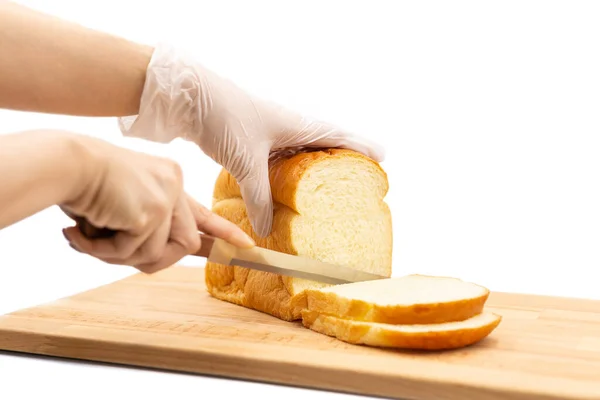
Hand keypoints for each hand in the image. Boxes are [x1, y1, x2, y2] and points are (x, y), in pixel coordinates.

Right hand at [61, 135, 254, 272]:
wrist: (63, 164)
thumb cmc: (84, 185)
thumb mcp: (122, 206)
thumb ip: (144, 230)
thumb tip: (155, 258)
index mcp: (169, 182)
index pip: (202, 213)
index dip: (224, 233)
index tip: (246, 246)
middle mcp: (175, 186)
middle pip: (182, 244)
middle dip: (150, 259)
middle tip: (105, 251)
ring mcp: (167, 197)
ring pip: (158, 254)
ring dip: (118, 255)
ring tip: (87, 236)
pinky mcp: (154, 211)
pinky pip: (136, 252)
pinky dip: (104, 250)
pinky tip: (82, 231)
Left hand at [118, 44, 384, 237]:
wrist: (188, 98)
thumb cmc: (225, 119)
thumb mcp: (246, 162)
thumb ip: (259, 198)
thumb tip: (267, 230)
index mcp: (298, 125)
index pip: (339, 136)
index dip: (361, 148)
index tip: (382, 158)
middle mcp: (288, 127)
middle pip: (323, 146)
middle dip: (340, 163)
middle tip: (356, 183)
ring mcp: (270, 133)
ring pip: (300, 156)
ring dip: (311, 172)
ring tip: (326, 192)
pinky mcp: (252, 141)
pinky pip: (278, 162)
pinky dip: (286, 176)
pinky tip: (285, 190)